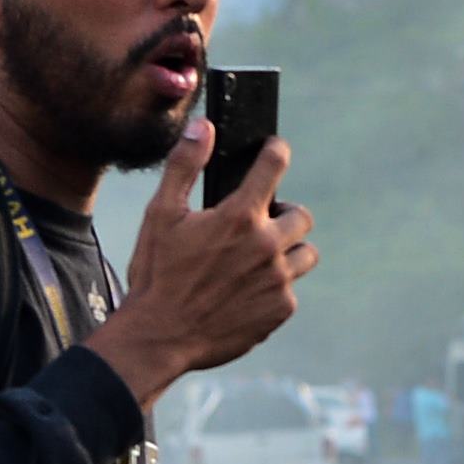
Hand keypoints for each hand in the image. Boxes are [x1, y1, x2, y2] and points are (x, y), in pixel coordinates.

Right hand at [86, 121, 318, 410]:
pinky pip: (291, 289)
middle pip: (301, 217)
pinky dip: (275, 286)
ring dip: (288, 251)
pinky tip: (247, 290)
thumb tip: (204, 127)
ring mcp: (278, 281)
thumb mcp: (161, 214)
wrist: (160, 336)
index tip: (275, 152)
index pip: (273, 167)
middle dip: (284, 215)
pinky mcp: (280, 310)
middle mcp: (267, 246)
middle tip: (260, 223)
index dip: (276, 153)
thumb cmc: (157, 273)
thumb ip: (184, 166)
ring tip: (258, 258)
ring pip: (305, 255)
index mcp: (239, 217)